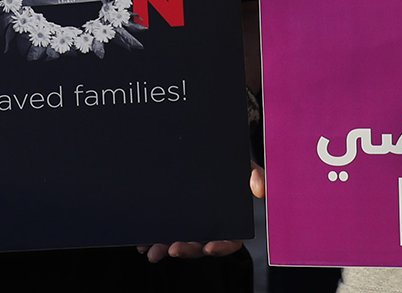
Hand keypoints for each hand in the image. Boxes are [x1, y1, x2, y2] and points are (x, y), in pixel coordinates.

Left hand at [138, 165, 264, 262]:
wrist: (216, 149)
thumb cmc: (234, 163)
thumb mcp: (248, 166)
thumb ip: (257, 176)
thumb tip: (259, 189)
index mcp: (232, 222)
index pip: (230, 241)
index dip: (220, 247)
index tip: (209, 248)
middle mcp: (210, 227)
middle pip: (200, 245)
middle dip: (187, 249)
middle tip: (172, 249)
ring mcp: (192, 224)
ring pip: (180, 241)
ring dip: (165, 248)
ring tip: (151, 251)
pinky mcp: (177, 217)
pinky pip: (166, 231)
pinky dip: (154, 237)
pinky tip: (142, 241)